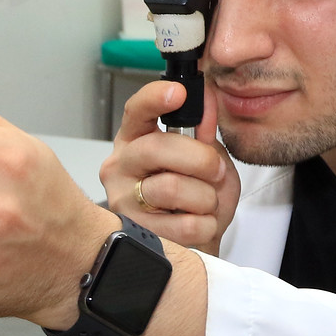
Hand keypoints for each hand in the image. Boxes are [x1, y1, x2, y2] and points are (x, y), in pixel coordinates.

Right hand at [103, 80, 240, 253]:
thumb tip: (207, 99)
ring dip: (205, 197)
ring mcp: (123, 201)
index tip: (178, 92)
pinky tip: (197, 224)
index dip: (155, 98)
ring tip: (203, 204)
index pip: (137, 111)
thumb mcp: (207, 158)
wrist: (195, 243)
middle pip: (157, 148)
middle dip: (200, 159)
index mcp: (135, 141)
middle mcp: (120, 167)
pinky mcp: (136, 234)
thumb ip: (204, 132)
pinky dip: (205, 224)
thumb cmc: (195, 198)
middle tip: (215, 172)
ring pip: (172, 188)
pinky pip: (184, 224)